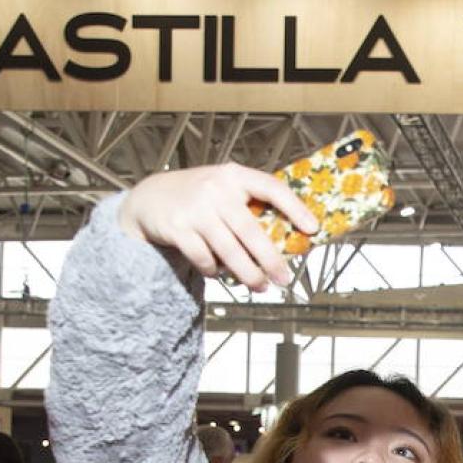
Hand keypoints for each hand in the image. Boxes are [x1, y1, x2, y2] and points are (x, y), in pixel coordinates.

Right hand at [117, 163, 316, 291]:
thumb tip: (289, 238)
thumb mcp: (223, 189)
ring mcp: (195, 209)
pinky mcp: (177, 228)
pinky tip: (219, 274)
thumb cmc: (197, 196)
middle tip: (284, 279)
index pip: (272, 187)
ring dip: (248, 274)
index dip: (295, 208)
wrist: (149, 198)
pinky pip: (204, 259)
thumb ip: (249, 205)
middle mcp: (216, 189)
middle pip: (252, 231)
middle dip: (271, 260)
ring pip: (230, 251)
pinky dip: (214, 271)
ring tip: (260, 287)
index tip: (313, 229)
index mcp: (234, 175)